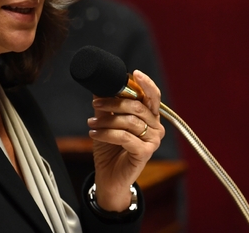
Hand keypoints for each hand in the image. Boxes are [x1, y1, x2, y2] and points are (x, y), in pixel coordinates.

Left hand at [87, 70, 163, 211]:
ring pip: (128, 122)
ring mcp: (153, 140)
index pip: (153, 95)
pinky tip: (94, 134)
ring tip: (91, 123)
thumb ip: (108, 104)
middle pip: (137, 106)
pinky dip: (106, 133)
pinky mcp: (145, 152)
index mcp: (150, 116)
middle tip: (96, 103)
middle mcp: (156, 127)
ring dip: (106, 120)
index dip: (145, 83)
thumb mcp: (107, 121)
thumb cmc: (110, 147)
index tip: (134, 73)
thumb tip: (100, 85)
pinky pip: (124, 137)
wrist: (109, 175)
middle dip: (113, 102)